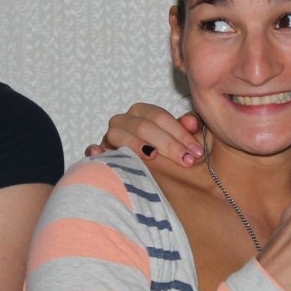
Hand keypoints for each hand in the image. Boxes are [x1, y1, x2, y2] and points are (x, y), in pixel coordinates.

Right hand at [83, 103, 204, 165]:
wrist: (153, 177)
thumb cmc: (168, 155)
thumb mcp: (181, 142)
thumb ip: (188, 130)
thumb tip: (193, 121)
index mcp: (142, 113)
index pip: (160, 117)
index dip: (180, 133)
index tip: (196, 152)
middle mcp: (123, 121)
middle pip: (142, 126)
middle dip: (167, 143)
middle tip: (186, 160)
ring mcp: (109, 137)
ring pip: (118, 135)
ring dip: (136, 145)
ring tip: (152, 156)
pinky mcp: (99, 155)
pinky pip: (93, 151)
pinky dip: (95, 151)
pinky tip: (100, 154)